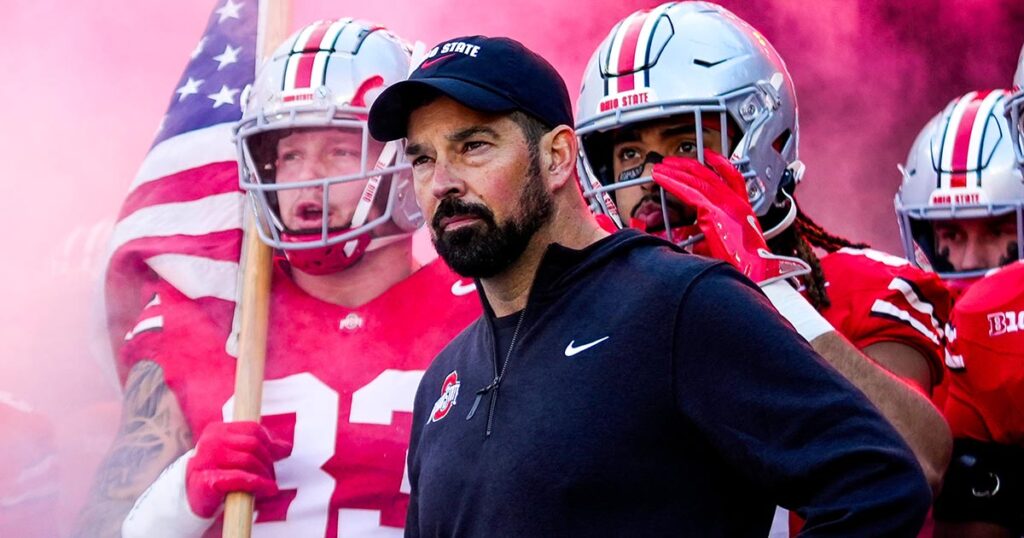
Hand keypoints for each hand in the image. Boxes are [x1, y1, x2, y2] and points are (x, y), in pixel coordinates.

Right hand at [185, 421, 290, 517]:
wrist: (192, 499)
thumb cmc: (219, 473)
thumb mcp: (238, 456)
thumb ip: (259, 448)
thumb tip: (286, 447)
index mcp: (217, 430)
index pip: (253, 429)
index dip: (270, 442)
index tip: (280, 455)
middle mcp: (210, 441)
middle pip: (253, 445)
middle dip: (268, 461)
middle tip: (273, 475)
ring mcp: (206, 459)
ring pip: (249, 461)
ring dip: (265, 475)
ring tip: (270, 485)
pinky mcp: (207, 480)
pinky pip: (241, 479)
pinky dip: (259, 484)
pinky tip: (268, 490)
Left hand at [651, 150, 808, 283]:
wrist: (754, 278)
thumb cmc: (742, 270)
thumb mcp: (723, 249)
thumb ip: (707, 240)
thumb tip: (692, 242)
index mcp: (743, 212)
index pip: (732, 178)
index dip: (720, 164)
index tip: (708, 156)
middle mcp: (737, 205)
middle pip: (710, 175)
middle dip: (688, 166)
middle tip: (671, 162)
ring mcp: (727, 207)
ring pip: (698, 180)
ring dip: (677, 171)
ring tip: (661, 168)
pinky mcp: (714, 213)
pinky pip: (689, 192)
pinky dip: (673, 183)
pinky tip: (662, 178)